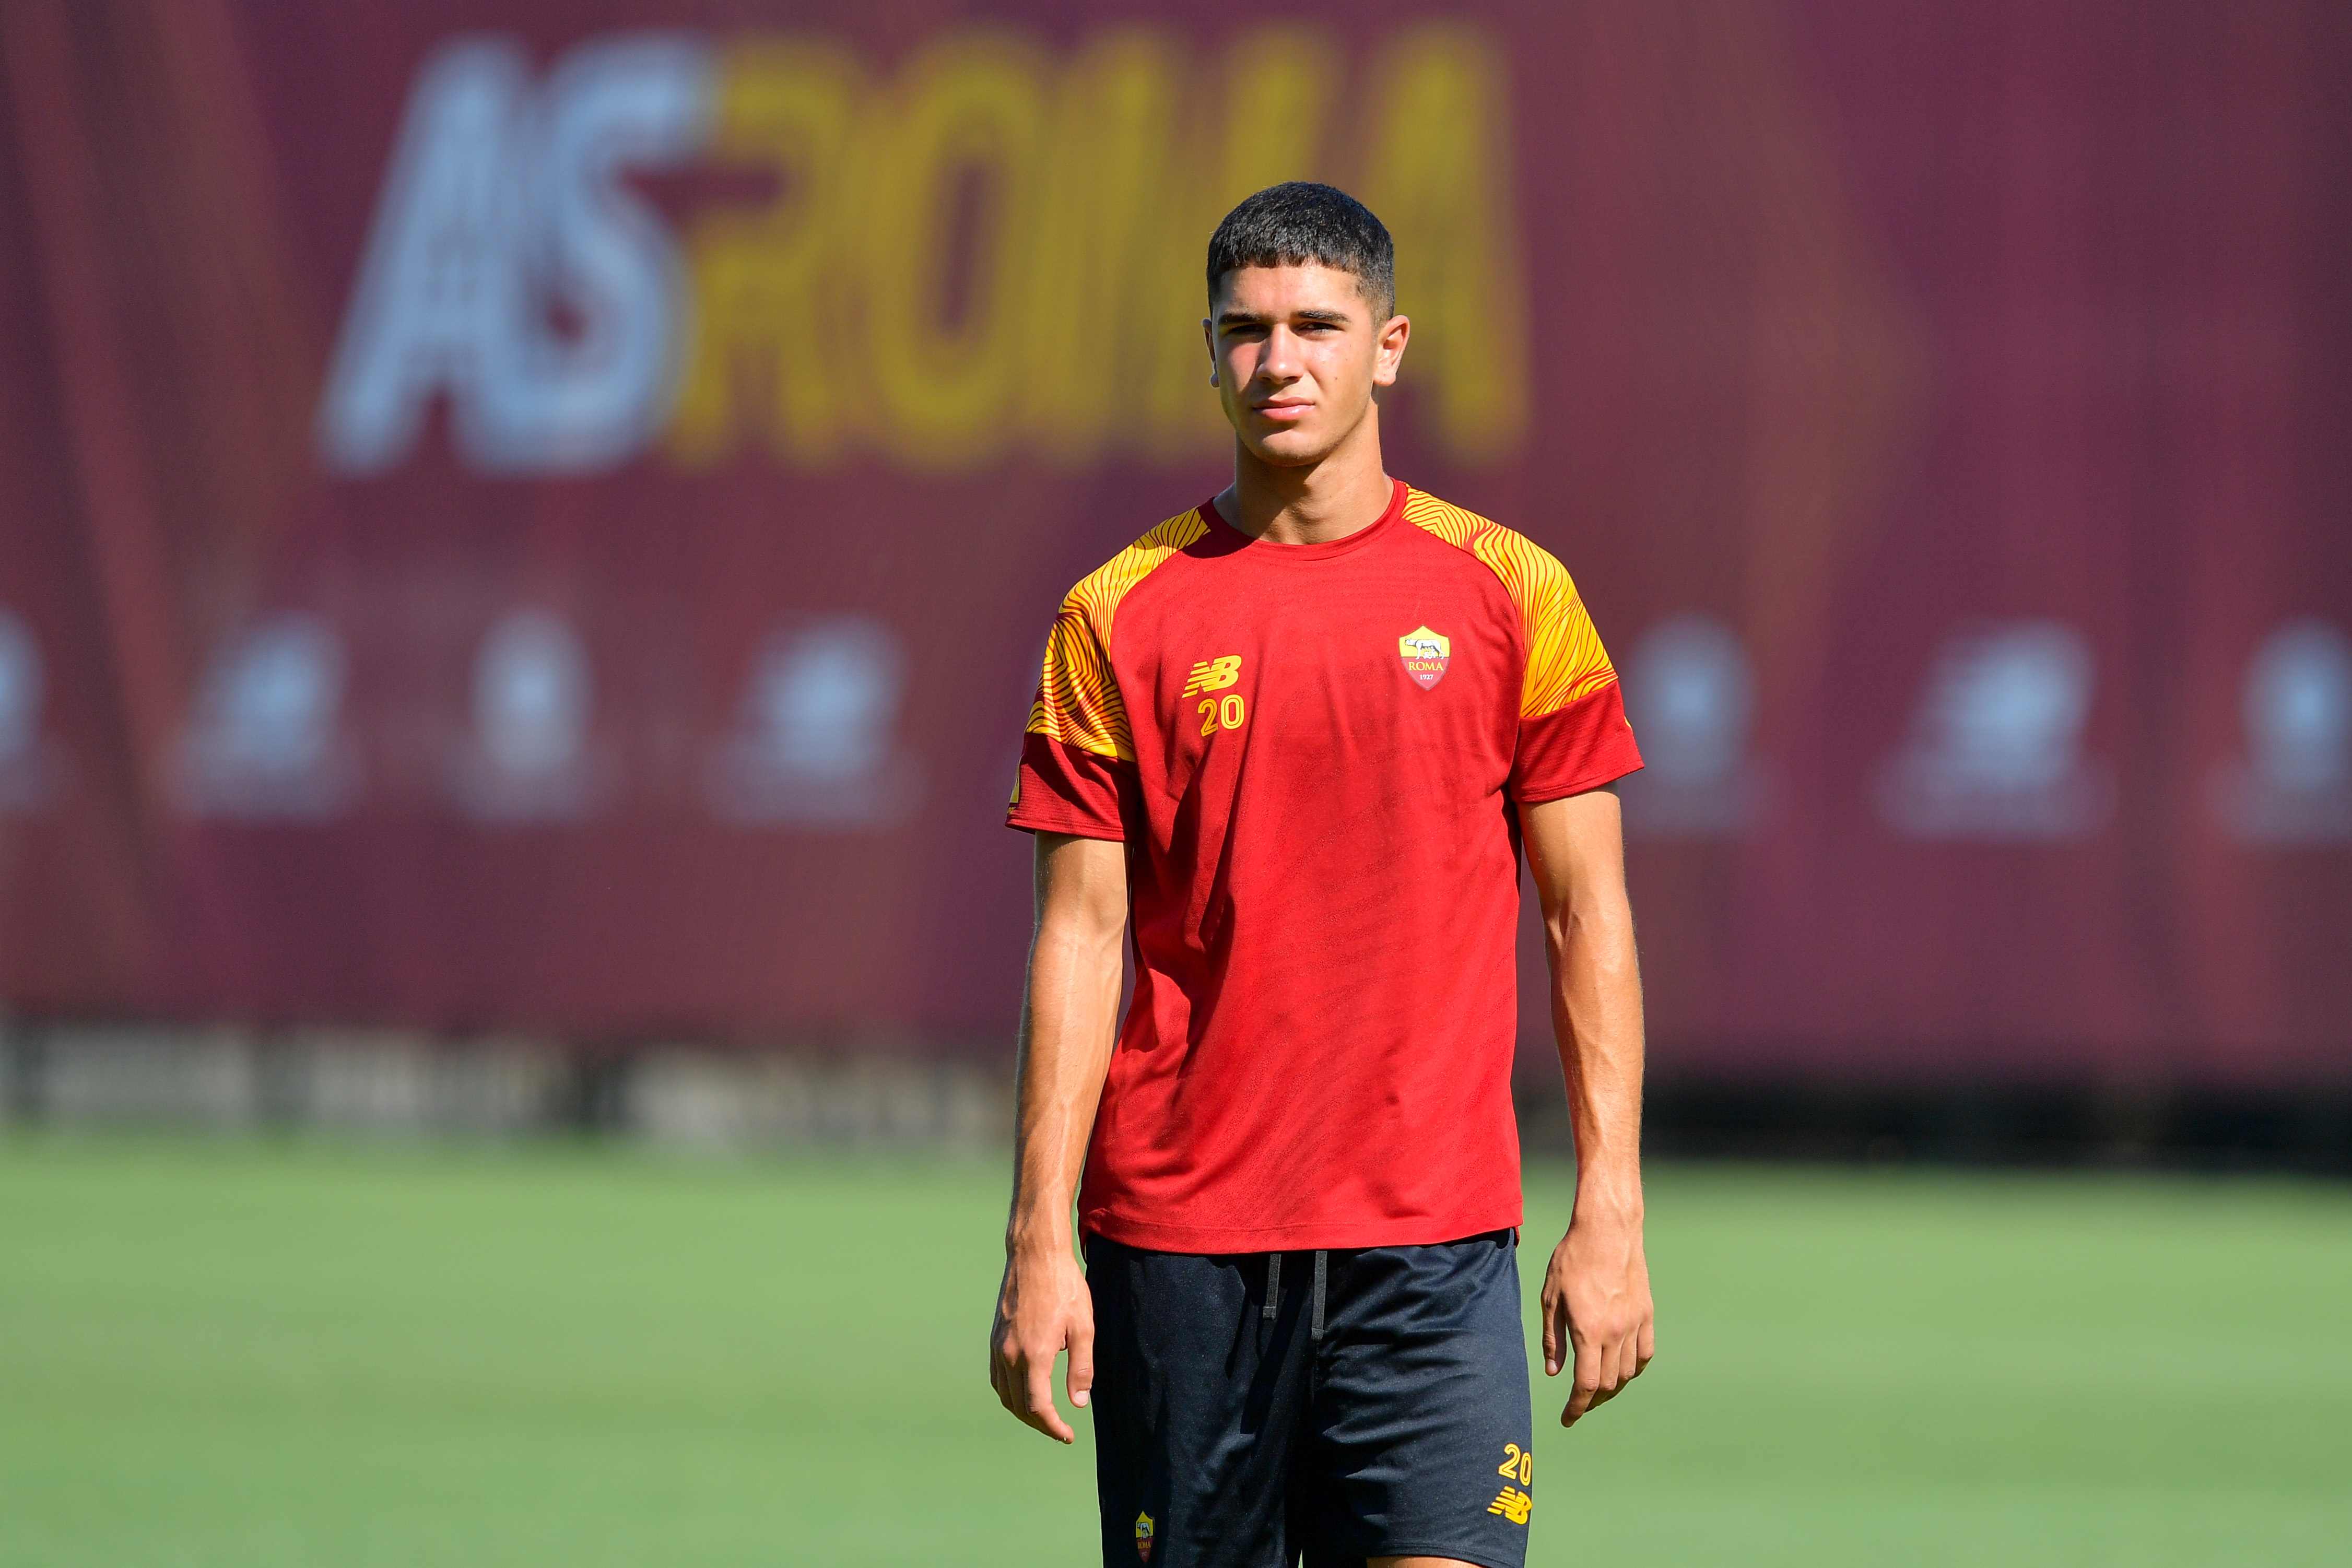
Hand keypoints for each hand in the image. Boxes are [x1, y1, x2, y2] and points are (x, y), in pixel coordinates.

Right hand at [989, 1244, 1093, 1442]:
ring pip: (1004, 1394)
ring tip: (1045, 1415)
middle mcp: (1010, 1354)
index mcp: (1034, 1354)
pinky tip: (1025, 1391)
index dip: (1052, 1427)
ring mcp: (998, 1345)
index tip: (1068, 1435)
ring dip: (1023, 1411)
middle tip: (1060, 1429)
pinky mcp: (995, 1337)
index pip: (1037, 1407)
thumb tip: (1078, 1403)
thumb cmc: (1064, 1286)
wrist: (1035, 1254)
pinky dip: (1010, 1393)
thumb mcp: (1083, 1326)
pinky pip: (997, 1377)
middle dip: (1039, 1423)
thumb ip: (1081, 1368)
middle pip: (1018, 1406)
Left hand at [1540, 1209, 1653, 1425]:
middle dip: (1591, 1400)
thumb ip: (1552, 1338)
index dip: (1576, 1407)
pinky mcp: (1646, 1313)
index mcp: (1588, 1330)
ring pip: (1628, 1372)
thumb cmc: (1572, 1259)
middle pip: (1608, 1383)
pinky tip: (1623, 1368)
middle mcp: (1615, 1332)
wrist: (1607, 1230)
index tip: (1568, 1418)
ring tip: (1598, 1387)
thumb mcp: (1550, 1298)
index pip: (1586, 1385)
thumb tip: (1554, 1373)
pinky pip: (1645, 1353)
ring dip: (1613, 1386)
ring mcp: (1634, 1323)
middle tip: (1579, 1402)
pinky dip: (1634, 1367)